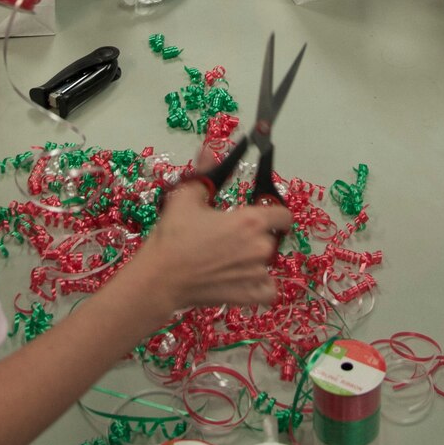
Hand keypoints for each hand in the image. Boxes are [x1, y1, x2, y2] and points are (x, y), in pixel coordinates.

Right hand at [131, 186, 288, 312]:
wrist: (160, 277)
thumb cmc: (174, 235)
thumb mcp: (186, 197)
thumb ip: (205, 172)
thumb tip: (209, 149)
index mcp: (251, 221)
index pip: (283, 215)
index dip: (273, 213)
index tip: (258, 215)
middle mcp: (261, 247)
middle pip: (273, 238)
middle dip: (257, 237)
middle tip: (231, 238)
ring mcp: (258, 274)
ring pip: (268, 263)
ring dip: (255, 260)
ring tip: (230, 259)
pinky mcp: (250, 296)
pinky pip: (268, 290)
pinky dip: (261, 285)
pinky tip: (244, 278)